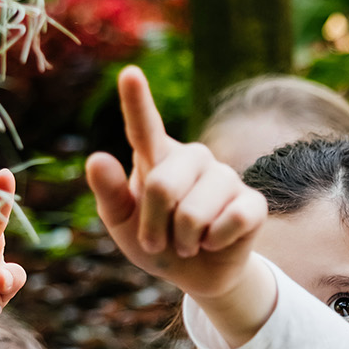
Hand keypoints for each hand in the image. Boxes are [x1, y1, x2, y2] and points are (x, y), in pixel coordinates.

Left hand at [86, 68, 267, 303]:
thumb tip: (96, 158)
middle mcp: (193, 158)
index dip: (137, 100)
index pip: (144, 127)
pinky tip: (214, 242)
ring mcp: (226, 177)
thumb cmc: (156, 241)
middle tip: (157, 241)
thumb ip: (109, 192)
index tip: (130, 73)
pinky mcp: (252, 202)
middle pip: (161, 187)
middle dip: (152, 226)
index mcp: (157, 157)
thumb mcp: (122, 222)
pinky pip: (228, 223)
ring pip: (192, 213)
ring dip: (182, 240)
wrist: (197, 275)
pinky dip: (212, 243)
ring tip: (187, 242)